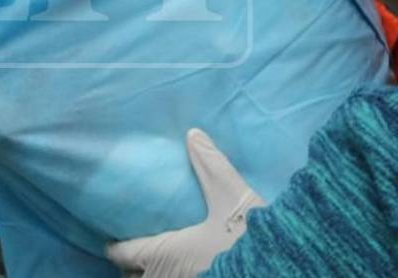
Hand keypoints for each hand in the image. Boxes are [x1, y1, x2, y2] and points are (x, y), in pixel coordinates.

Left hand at [106, 129, 264, 277]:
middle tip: (134, 250)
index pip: (126, 255)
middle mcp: (171, 277)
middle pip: (135, 277)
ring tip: (154, 262)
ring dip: (149, 275)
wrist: (285, 262)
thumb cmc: (254, 234)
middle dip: (131, 266)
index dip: (116, 247)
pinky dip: (168, 276)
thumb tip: (193, 134)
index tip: (112, 240)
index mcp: (169, 253)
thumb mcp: (232, 195)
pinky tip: (181, 267)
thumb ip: (211, 164)